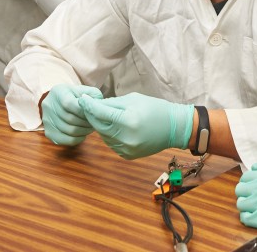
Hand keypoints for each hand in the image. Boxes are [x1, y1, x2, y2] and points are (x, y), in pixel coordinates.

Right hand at [41, 84, 103, 145]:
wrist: (58, 101)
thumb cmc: (74, 95)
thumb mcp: (83, 90)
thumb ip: (93, 94)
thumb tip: (97, 103)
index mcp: (58, 92)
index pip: (70, 104)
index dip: (84, 111)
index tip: (93, 113)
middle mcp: (49, 106)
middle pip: (70, 119)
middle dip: (86, 122)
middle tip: (94, 122)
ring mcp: (47, 120)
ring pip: (69, 131)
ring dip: (84, 131)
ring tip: (90, 127)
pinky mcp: (48, 132)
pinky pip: (65, 140)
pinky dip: (77, 139)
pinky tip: (83, 134)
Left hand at [77, 93, 192, 159]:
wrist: (174, 127)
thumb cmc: (155, 109)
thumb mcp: (133, 100)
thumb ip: (112, 103)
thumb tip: (94, 104)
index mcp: (127, 120)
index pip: (100, 113)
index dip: (88, 105)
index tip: (82, 99)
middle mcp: (125, 137)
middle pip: (98, 126)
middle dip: (92, 116)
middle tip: (87, 107)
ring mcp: (126, 149)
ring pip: (103, 136)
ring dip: (101, 126)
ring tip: (104, 116)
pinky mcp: (127, 155)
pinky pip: (111, 144)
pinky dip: (110, 136)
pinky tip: (115, 128)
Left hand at [235, 150, 256, 238]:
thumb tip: (256, 166)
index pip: (246, 176)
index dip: (249, 180)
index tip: (255, 184)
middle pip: (240, 189)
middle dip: (245, 191)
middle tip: (254, 195)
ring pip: (241, 204)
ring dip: (246, 204)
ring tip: (255, 206)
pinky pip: (245, 218)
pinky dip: (247, 217)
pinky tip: (255, 216)